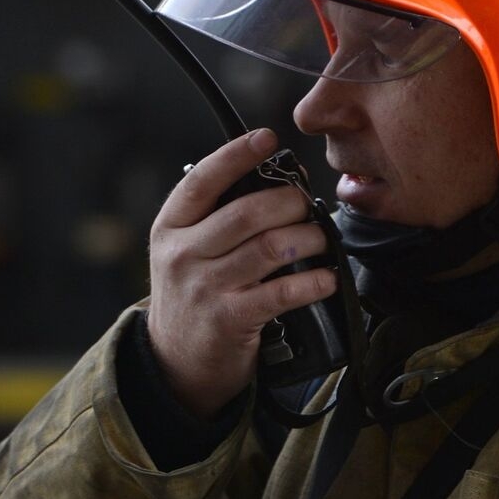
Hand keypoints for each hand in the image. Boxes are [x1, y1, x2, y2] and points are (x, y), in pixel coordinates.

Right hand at [146, 129, 335, 417]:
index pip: (202, 180)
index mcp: (171, 226)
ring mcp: (205, 288)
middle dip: (289, 202)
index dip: (236, 155)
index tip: (267, 138)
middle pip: (246, 213)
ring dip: (308, 238)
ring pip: (269, 248)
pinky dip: (312, 282)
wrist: (175, 360)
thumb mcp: (186, 249)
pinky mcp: (230, 319)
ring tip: (322, 239)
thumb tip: (276, 180)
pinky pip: (281, 293)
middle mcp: (183, 254)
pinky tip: (327, 278)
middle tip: (307, 204)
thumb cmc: (193, 292)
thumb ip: (217, 216)